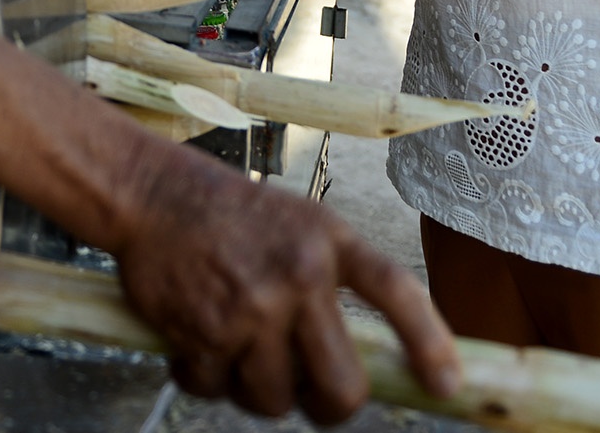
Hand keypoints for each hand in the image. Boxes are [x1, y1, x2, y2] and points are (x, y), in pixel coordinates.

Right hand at [109, 141, 458, 420]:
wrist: (152, 194)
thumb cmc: (230, 214)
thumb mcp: (299, 223)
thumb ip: (333, 277)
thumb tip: (364, 361)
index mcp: (329, 241)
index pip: (397, 292)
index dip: (429, 343)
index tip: (446, 386)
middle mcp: (298, 275)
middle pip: (340, 386)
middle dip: (329, 406)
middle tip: (314, 396)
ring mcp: (251, 308)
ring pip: (275, 399)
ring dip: (257, 391)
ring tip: (238, 353)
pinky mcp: (203, 331)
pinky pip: (215, 390)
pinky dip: (205, 379)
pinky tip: (195, 345)